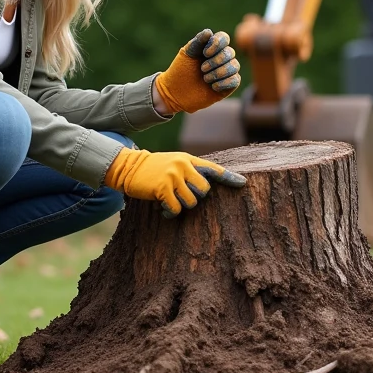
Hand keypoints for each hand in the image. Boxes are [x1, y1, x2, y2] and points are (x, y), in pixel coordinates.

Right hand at [104, 147, 246, 216]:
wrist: (129, 166)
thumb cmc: (154, 168)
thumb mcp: (174, 162)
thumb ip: (190, 170)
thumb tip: (206, 186)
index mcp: (188, 159)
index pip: (213, 169)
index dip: (229, 177)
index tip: (242, 183)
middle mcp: (183, 166)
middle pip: (204, 190)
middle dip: (196, 198)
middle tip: (182, 197)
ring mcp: (173, 176)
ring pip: (191, 201)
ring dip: (181, 206)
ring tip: (170, 202)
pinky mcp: (162, 187)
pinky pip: (175, 208)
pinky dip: (170, 212)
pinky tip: (163, 208)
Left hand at [154, 28, 241, 113]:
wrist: (176, 93)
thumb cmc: (180, 71)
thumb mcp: (187, 53)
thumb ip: (198, 41)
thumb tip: (209, 32)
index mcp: (212, 47)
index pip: (224, 38)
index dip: (217, 44)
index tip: (205, 53)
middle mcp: (221, 58)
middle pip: (230, 52)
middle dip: (215, 61)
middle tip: (202, 69)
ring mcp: (226, 71)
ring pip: (234, 66)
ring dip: (219, 72)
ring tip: (205, 78)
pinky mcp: (228, 86)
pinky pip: (235, 80)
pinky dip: (224, 82)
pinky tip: (212, 86)